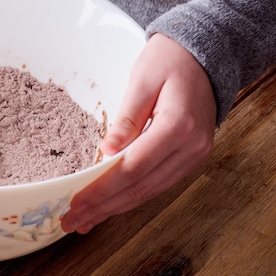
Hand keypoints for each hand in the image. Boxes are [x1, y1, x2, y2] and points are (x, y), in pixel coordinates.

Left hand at [61, 33, 216, 233]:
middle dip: (104, 207)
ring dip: (116, 208)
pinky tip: (111, 204)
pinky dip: (131, 196)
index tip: (75, 203)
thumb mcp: (141, 81)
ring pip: (149, 191)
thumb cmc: (169, 60)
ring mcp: (194, 155)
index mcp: (178, 126)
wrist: (203, 55)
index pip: (132, 168)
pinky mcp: (190, 157)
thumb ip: (125, 119)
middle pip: (140, 187)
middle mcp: (191, 147)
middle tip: (72, 221)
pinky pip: (158, 183)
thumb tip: (105, 152)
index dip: (102, 189)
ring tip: (86, 220)